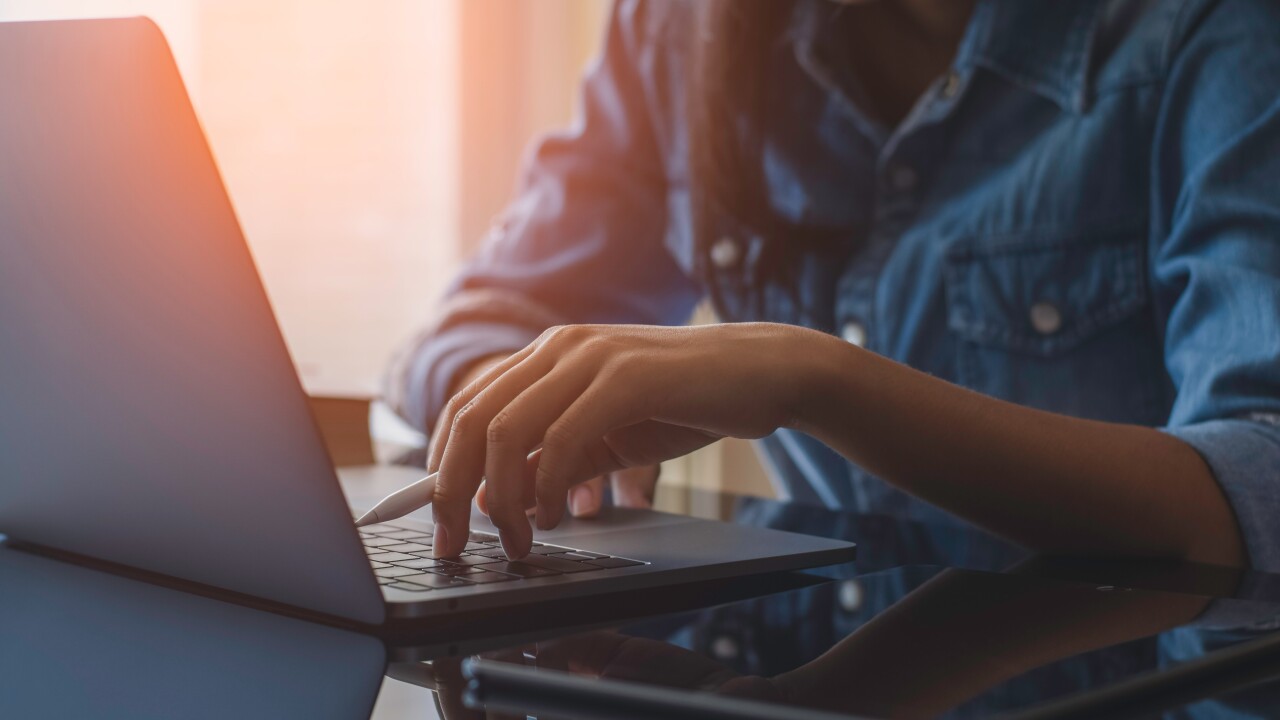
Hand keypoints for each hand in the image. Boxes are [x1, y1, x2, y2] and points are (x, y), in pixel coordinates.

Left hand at [427, 322, 825, 557]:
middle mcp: (559, 348)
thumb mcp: (606, 438)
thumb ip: (552, 460)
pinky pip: (563, 436)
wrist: (762, 373)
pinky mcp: (626, 377)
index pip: (467, 408)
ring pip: (507, 428)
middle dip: (450, 489)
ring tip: (516, 540)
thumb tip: (495, 499)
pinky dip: (548, 485)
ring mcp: (591, 357)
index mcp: (548, 356)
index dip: (440, 468)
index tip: (439, 522)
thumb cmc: (686, 403)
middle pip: (471, 418)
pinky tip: (557, 516)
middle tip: (452, 541)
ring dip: (500, 497)